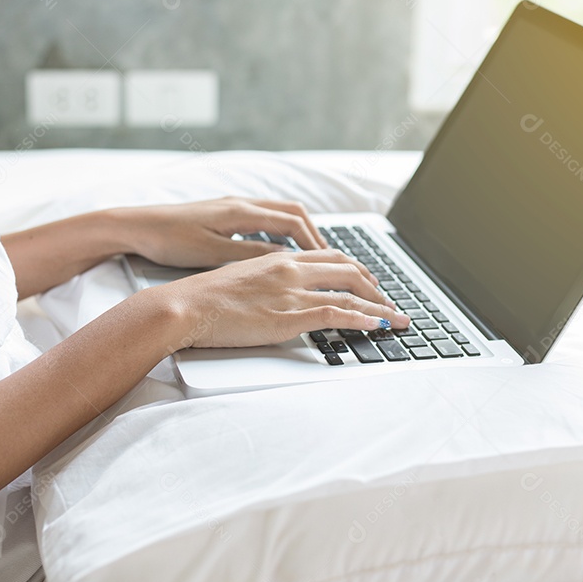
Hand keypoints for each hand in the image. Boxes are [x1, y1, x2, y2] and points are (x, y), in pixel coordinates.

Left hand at [113, 197, 327, 267]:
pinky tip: (277, 250)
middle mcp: (240, 203)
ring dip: (298, 231)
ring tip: (311, 255)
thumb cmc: (169, 240)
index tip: (331, 261)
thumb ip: (251, 255)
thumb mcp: (213, 253)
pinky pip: (262, 218)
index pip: (293, 222)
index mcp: (241, 212)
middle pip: (292, 211)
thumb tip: (285, 258)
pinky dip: (279, 231)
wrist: (136, 226)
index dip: (315, 242)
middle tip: (330, 257)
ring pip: (278, 213)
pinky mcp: (222, 214)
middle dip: (314, 234)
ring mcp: (231, 206)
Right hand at [154, 249, 411, 348]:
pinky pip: (336, 314)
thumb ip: (264, 280)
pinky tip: (377, 325)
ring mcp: (292, 291)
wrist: (184, 306)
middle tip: (389, 301)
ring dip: (379, 306)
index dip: (354, 268)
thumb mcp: (239, 278)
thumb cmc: (203, 297)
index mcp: (278, 257)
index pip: (329, 256)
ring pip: (349, 292)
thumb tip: (275, 291)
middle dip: (374, 285)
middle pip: (347, 270)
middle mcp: (290, 268)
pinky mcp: (289, 315)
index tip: (368, 279)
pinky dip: (362, 319)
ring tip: (398, 318)